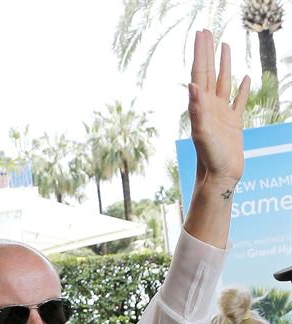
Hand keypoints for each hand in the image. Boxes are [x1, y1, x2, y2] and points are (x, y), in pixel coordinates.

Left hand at [189, 29, 249, 188]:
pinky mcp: (234, 124)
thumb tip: (192, 86)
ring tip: (225, 46)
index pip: (200, 73)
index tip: (201, 34)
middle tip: (207, 32)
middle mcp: (211, 107)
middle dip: (208, 52)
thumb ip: (197, 109)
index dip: (200, 53)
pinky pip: (238, 101)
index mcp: (202, 106)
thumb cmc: (209, 158)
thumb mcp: (202, 133)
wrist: (219, 177)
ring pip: (224, 82)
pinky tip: (245, 79)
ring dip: (224, 64)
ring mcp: (222, 114)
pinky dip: (242, 89)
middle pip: (210, 73)